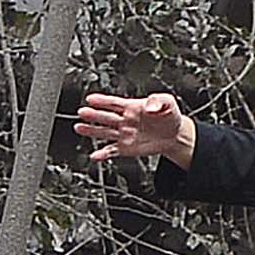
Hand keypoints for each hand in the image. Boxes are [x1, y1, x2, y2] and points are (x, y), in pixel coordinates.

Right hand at [72, 89, 198, 167]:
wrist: (174, 135)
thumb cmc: (169, 116)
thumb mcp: (168, 102)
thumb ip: (159, 100)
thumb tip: (149, 105)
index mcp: (131, 107)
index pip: (114, 102)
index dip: (102, 100)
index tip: (91, 99)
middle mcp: (124, 120)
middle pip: (105, 116)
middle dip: (94, 114)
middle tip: (83, 112)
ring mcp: (123, 134)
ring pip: (104, 132)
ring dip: (92, 131)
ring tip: (79, 128)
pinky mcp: (125, 147)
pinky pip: (111, 151)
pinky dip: (103, 154)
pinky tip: (95, 155)